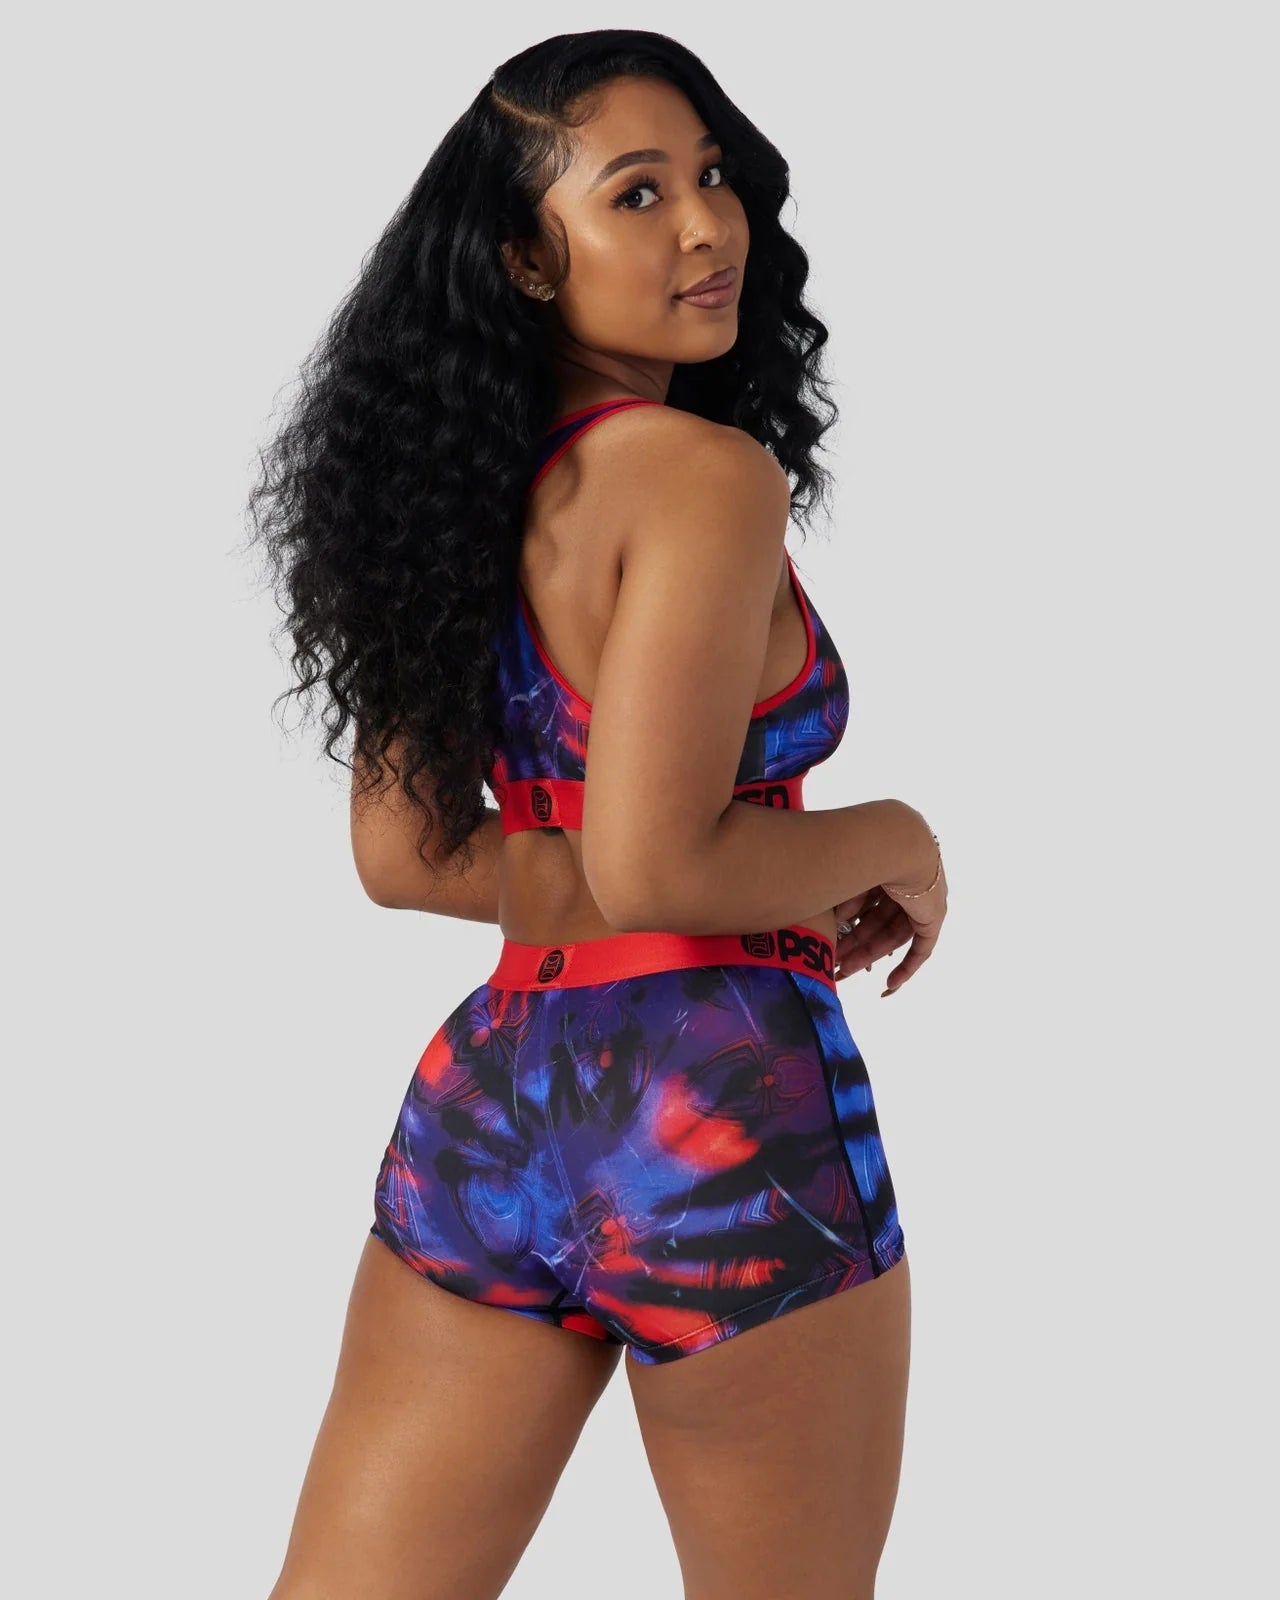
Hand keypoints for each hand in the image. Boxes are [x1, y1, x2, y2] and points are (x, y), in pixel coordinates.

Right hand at [833, 834, 946, 996]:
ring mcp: (921, 900)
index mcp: (885, 867)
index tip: (832, 938)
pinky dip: (907, 967)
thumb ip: (846, 900)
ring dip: (869, 955)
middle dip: (854, 944)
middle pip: (878, 923)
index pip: (867, 903)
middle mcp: (905, 884)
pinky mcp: (934, 916)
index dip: (849, 922)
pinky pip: (922, 948)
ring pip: (893, 937)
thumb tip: (840, 921)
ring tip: (846, 972)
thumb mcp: (849, 879)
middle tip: (834, 962)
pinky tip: (889, 984)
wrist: (894, 844)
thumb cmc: (865, 851)